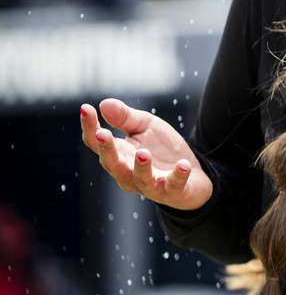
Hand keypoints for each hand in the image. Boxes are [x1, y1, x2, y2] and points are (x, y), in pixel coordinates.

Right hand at [80, 98, 212, 210]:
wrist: (192, 171)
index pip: (97, 142)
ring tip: (143, 153)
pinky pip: (173, 185)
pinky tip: (183, 165)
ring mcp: (149, 184)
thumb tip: (104, 103)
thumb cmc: (160, 148)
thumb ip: (125, 117)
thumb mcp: (145, 126)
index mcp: (119, 154)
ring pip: (140, 178)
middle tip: (102, 134)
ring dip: (141, 166)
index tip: (85, 108)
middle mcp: (128, 172)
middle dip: (107, 150)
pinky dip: (178, 176)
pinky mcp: (172, 190)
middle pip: (112, 163)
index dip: (90, 126)